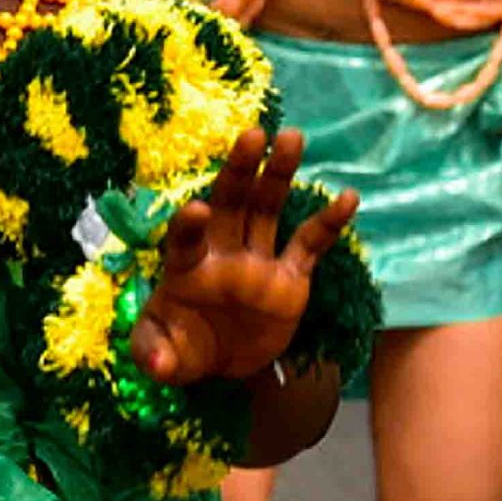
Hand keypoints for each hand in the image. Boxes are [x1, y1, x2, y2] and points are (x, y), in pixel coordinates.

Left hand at [131, 127, 359, 384]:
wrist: (222, 364)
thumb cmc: (183, 350)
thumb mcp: (163, 358)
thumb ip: (154, 356)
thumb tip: (154, 366)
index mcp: (185, 268)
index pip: (185, 240)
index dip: (189, 226)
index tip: (196, 210)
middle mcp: (221, 253)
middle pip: (230, 204)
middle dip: (240, 171)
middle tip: (253, 134)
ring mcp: (257, 261)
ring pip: (268, 210)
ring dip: (279, 175)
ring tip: (292, 138)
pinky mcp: (290, 277)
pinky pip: (310, 244)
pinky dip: (328, 223)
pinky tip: (347, 198)